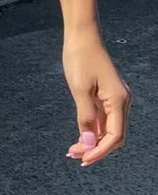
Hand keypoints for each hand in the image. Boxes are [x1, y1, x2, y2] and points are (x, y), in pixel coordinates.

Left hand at [62, 30, 131, 165]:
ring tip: (73, 150)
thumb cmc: (80, 57)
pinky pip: (102, 117)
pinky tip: (79, 136)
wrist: (81, 34)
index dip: (100, 151)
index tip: (84, 159)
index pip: (114, 136)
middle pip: (112, 135)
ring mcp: (114, 98)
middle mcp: (121, 101)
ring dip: (92, 140)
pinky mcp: (105, 94)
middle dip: (95, 148)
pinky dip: (92, 128)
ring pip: (107, 128)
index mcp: (119, 100)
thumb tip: (89, 143)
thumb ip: (85, 117)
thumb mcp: (79, 89)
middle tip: (74, 155)